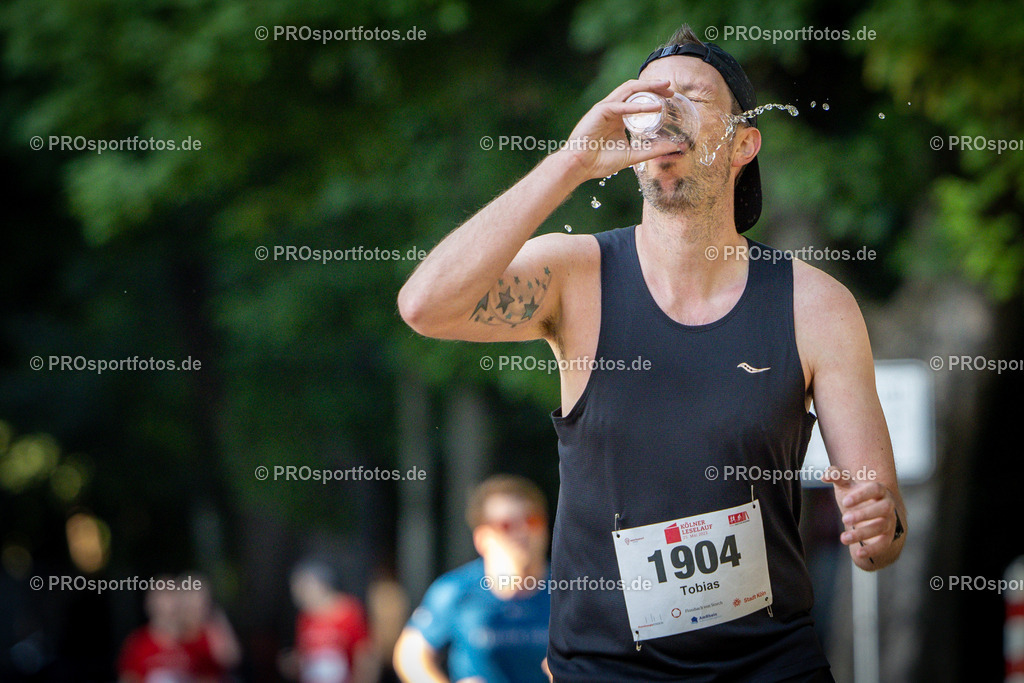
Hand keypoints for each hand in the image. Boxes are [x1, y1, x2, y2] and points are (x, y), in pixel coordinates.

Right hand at [562, 79, 681, 179]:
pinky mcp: (600, 111)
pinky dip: (638, 106)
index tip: (670, 96)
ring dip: (648, 87)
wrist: (580, 166)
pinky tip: (653, 107)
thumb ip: (653, 150)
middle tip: (671, 88)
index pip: (638, 98)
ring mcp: (606, 108)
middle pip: (635, 89)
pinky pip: (622, 105)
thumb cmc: (600, 162)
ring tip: (665, 88)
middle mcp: (613, 109)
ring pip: (629, 90)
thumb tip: (674, 147)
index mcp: (619, 116)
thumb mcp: (633, 155)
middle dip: (654, 86)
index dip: (654, 94)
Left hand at [825, 467, 899, 565]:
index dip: (861, 495)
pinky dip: (872, 550)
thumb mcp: (846, 485)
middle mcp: (888, 505)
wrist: (870, 514)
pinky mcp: (888, 537)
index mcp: (878, 489)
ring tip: (843, 538)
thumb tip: (824, 476)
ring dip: (863, 533)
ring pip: (881, 527)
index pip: (875, 489)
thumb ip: (836, 476)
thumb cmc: (856, 496)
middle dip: (864, 514)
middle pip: (883, 508)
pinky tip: (858, 553)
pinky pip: (884, 544)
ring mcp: (890, 521)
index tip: (845, 502)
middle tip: (844, 519)